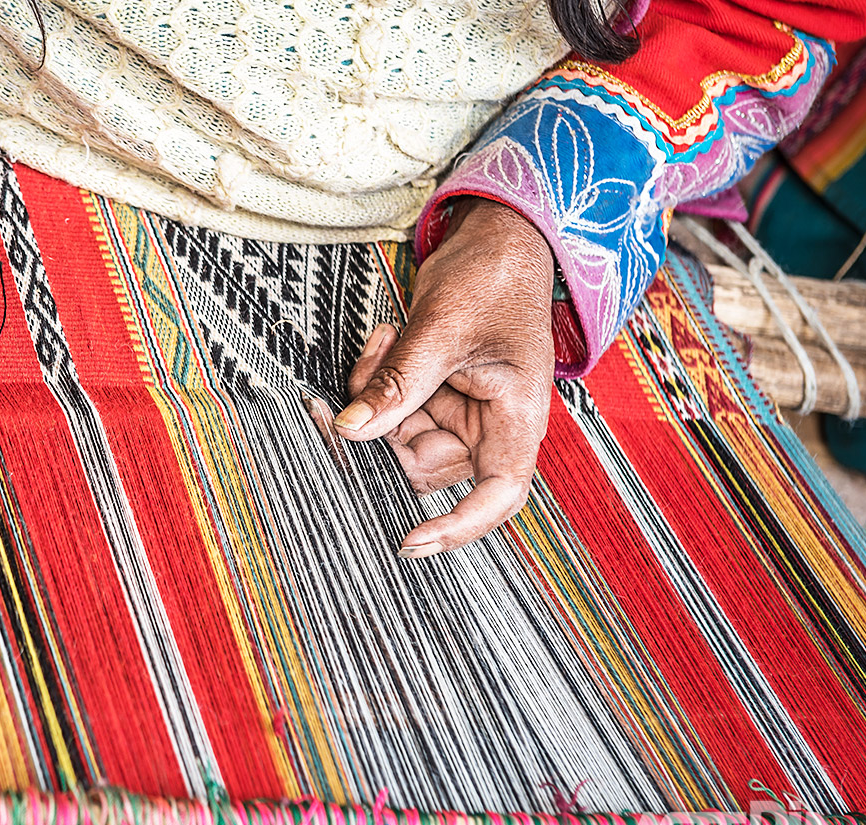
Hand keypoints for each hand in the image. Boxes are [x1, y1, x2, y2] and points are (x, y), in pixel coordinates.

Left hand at [334, 198, 554, 556]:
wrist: (497, 241)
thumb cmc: (494, 279)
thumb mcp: (442, 330)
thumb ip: (398, 383)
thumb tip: (350, 430)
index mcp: (515, 419)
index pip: (497, 496)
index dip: (457, 529)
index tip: (409, 542)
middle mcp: (488, 426)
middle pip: (423, 463)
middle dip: (389, 420)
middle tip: (380, 357)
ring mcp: (458, 413)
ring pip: (397, 438)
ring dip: (377, 394)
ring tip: (389, 340)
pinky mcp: (434, 396)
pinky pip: (390, 412)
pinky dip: (376, 383)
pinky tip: (388, 342)